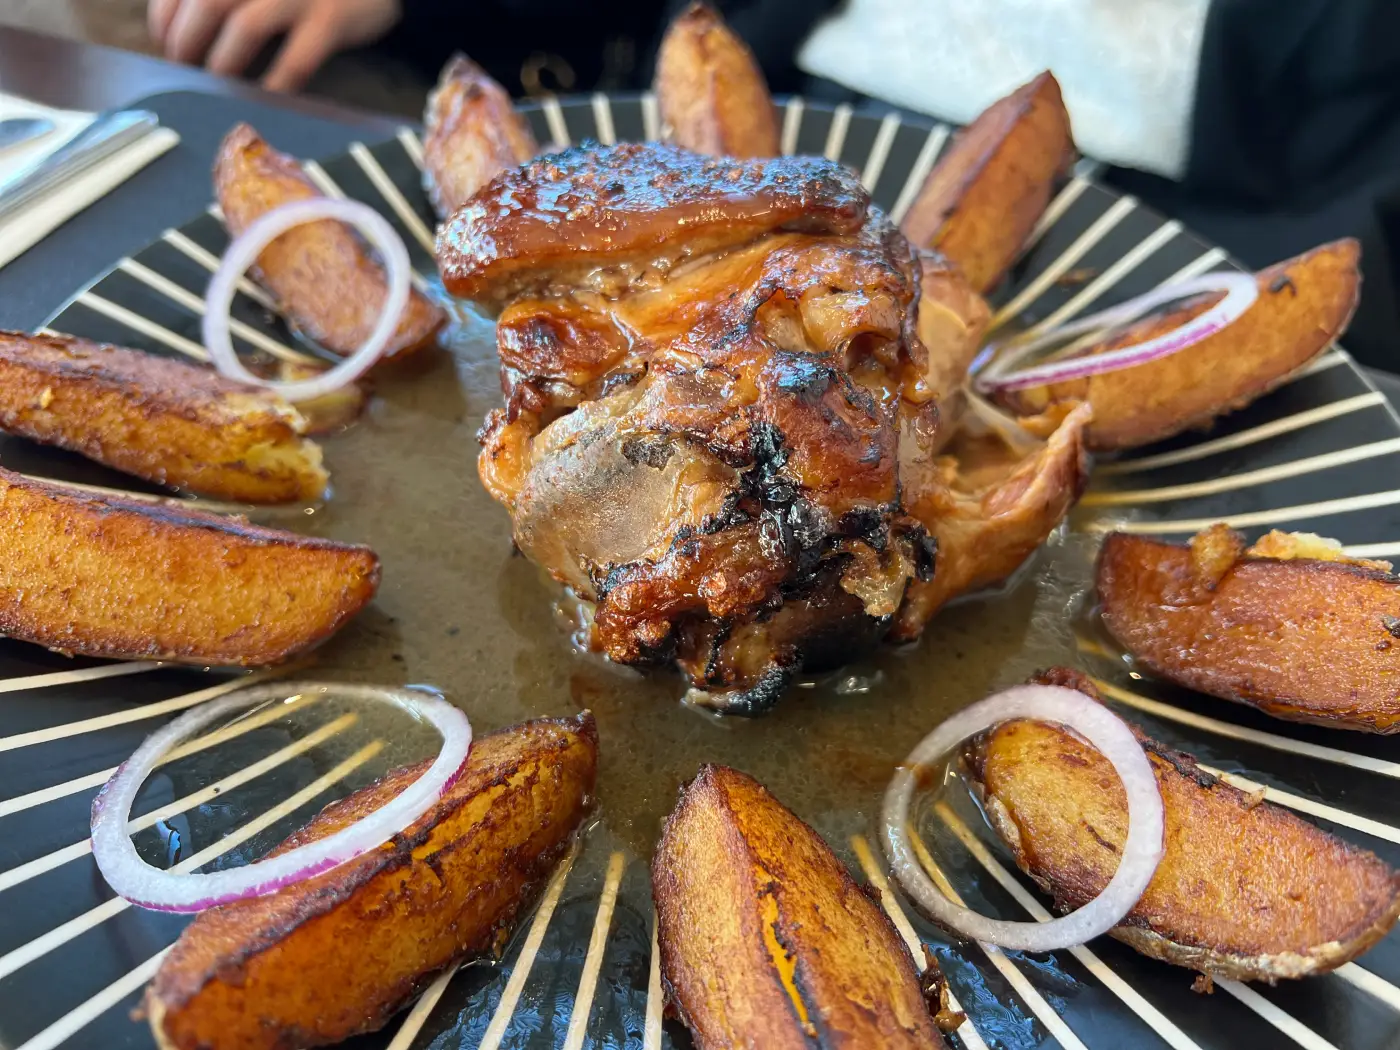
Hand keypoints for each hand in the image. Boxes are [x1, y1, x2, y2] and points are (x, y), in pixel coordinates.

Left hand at [148, 0, 401, 92]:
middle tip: (185, 69)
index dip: (164, 15)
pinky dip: (276, 84)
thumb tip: (177, 27)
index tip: (163, 42)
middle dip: (187, 41)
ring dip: (224, 62)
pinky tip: (268, 99)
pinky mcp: (331, 19)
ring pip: (246, 27)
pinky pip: (297, 59)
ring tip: (217, 84)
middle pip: (208, 3)